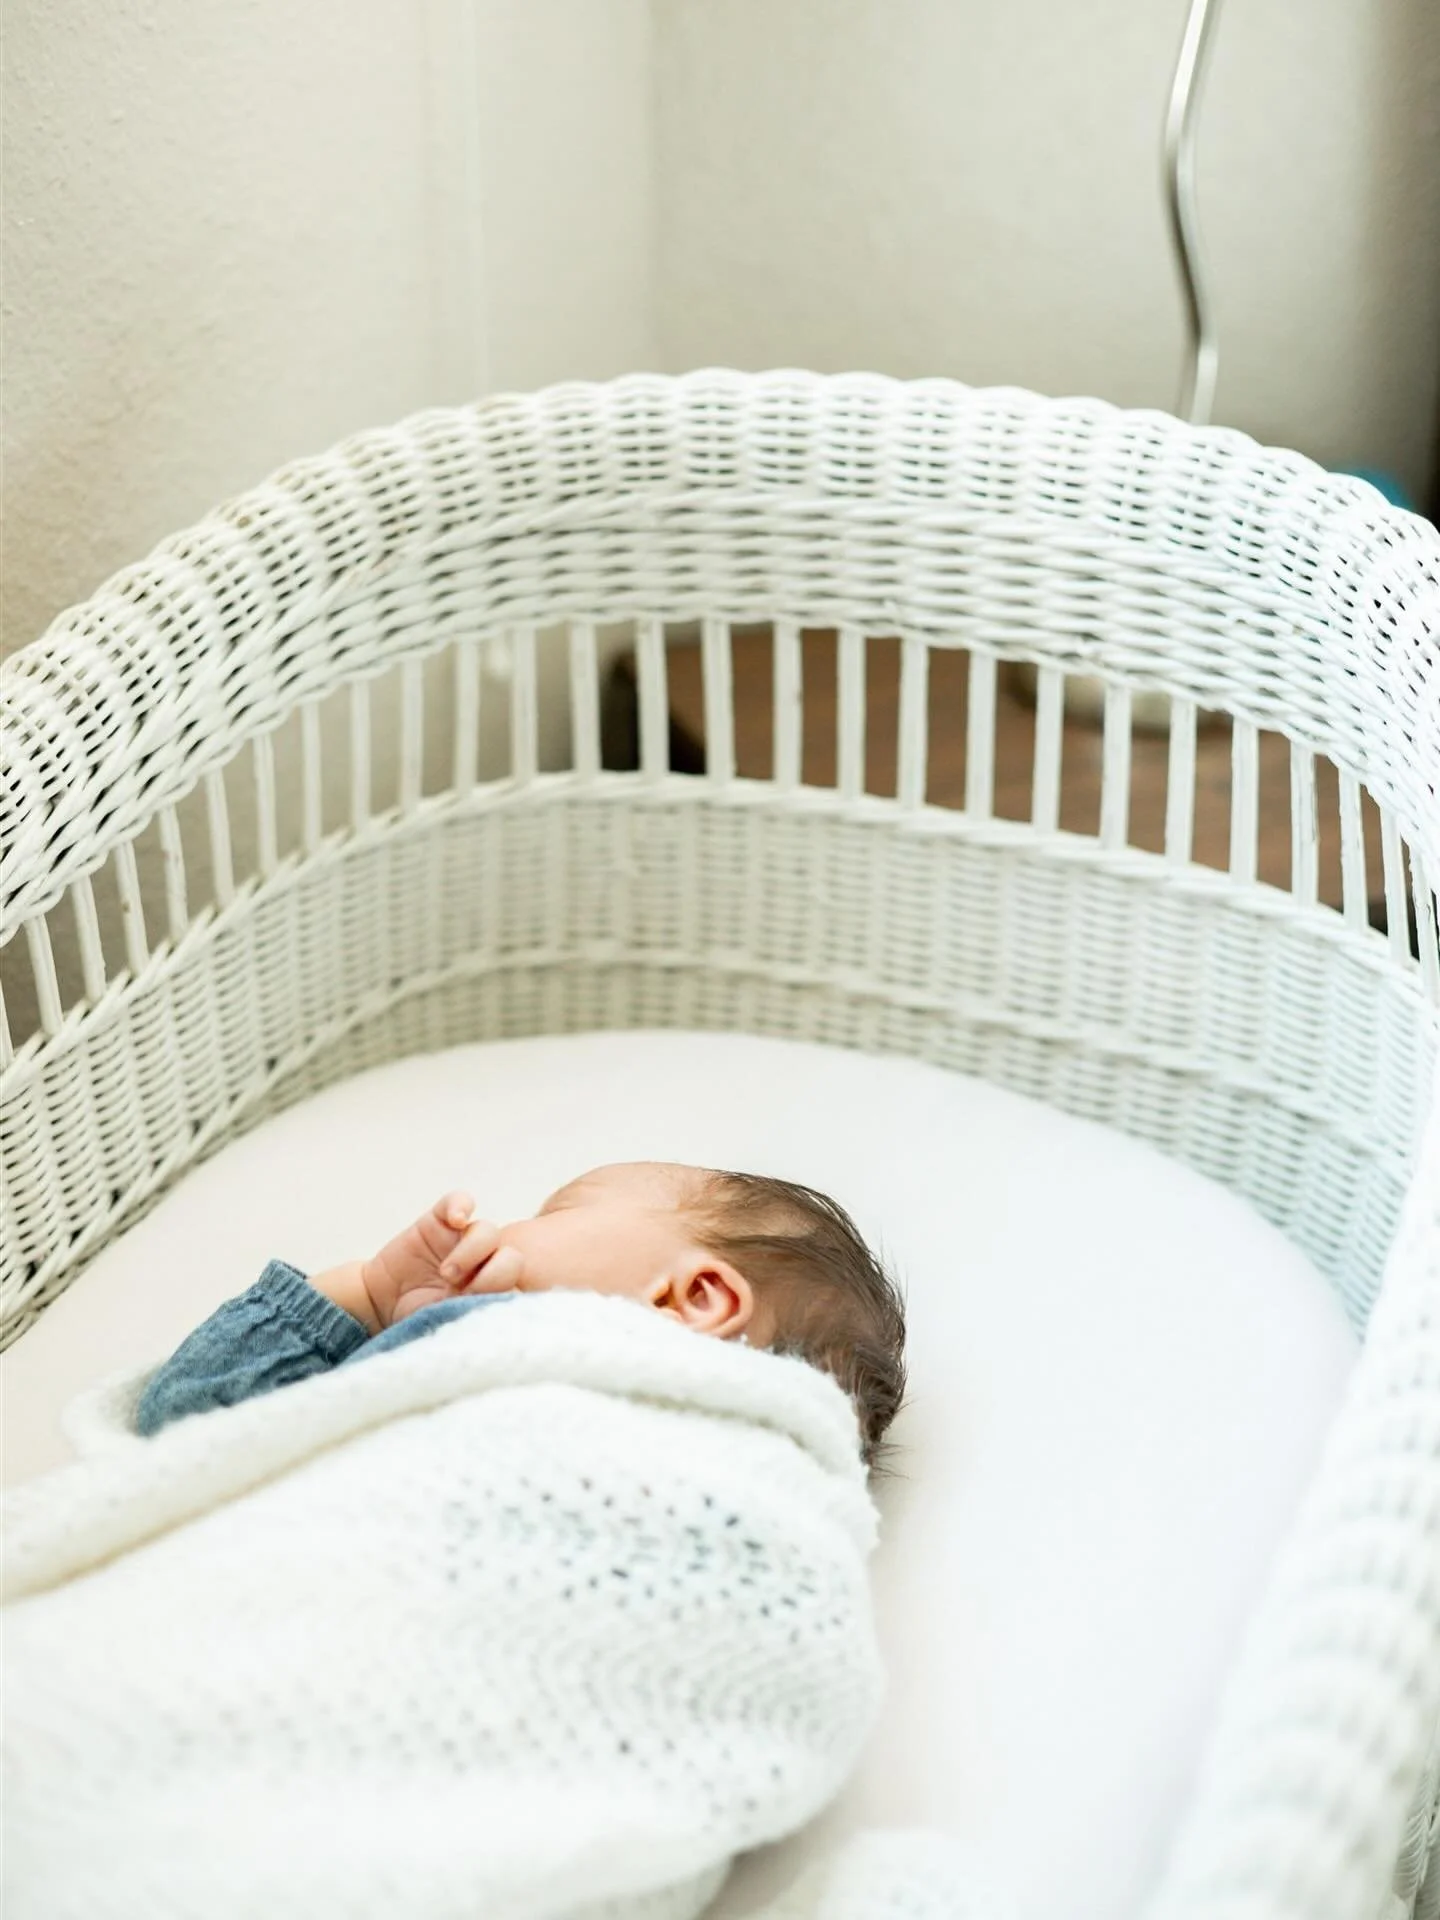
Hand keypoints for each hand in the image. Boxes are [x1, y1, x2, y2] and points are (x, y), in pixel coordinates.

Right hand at [359, 1193, 523, 1329]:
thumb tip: (502, 1318)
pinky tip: (454, 1220)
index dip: (506, 1295)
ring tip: (447, 1273)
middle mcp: (484, 1264)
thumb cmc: (418, 1319)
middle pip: (512, 1257)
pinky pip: (461, 1200)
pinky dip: (460, 1206)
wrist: (379, 1305)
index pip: (520, 1286)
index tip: (482, 1311)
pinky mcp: (440, 1221)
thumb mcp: (448, 1325)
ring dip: (471, 1251)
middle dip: (493, 1274)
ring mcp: (462, 1240)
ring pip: (488, 1231)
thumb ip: (475, 1315)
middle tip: (463, 1290)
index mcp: (493, 1292)